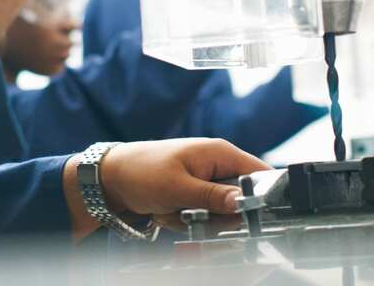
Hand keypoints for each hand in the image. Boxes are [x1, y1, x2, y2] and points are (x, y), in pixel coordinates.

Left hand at [62, 138, 269, 238]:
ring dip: (199, 219)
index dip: (262, 197)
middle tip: (193, 214)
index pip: (260, 174)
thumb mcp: (178, 187)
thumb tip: (245, 203)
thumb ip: (213, 197)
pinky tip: (168, 213)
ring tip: (174, 211)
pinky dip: (186, 220)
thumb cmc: (141, 172)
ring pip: (221, 214)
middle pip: (241, 200)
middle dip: (219, 216)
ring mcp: (205, 181)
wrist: (111, 177)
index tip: (251, 218)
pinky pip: (203, 216)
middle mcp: (216, 165)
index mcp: (219, 153)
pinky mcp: (194, 195)